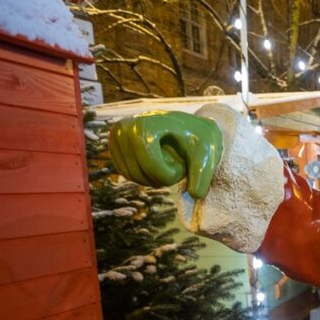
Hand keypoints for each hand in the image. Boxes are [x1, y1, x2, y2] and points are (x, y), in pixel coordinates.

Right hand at [109, 110, 223, 198]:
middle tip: (177, 162)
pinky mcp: (113, 146)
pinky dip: (145, 175)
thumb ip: (203, 175)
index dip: (169, 175)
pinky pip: (128, 174)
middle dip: (162, 177)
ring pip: (133, 176)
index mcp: (145, 124)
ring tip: (168, 160)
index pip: (150, 166)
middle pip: (140, 173)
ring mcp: (116, 136)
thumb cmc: (198, 140)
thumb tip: (195, 194)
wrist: (189, 127)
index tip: (183, 164)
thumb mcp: (206, 154)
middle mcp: (125, 127)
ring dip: (154, 177)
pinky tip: (157, 162)